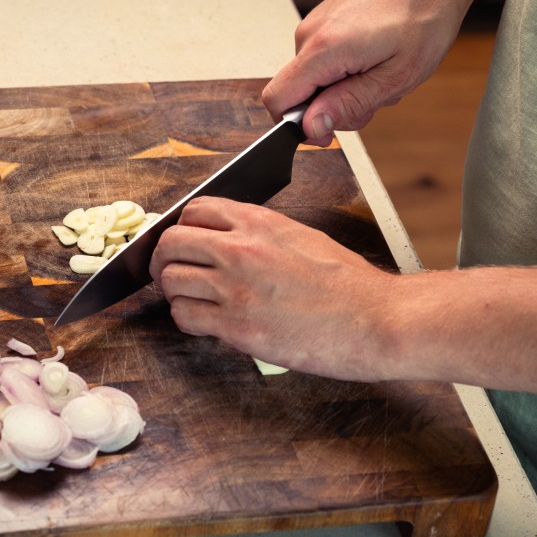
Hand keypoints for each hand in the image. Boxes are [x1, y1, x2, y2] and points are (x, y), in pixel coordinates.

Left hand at [148, 196, 392, 379]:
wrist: (373, 319)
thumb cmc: (348, 283)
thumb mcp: (301, 237)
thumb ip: (260, 234)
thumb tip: (230, 241)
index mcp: (259, 222)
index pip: (195, 210)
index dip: (182, 227)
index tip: (182, 242)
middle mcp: (241, 249)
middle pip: (172, 242)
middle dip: (163, 258)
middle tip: (168, 271)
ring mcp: (236, 288)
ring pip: (172, 280)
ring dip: (174, 291)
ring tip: (188, 299)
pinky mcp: (237, 326)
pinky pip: (185, 317)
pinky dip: (186, 319)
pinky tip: (202, 322)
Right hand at [264, 0, 487, 143]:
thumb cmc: (424, 16)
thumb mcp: (396, 77)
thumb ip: (349, 104)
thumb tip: (313, 126)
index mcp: (323, 48)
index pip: (277, 101)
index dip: (299, 126)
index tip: (331, 130)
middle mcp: (310, 33)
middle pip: (300, 93)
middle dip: (334, 106)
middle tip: (377, 93)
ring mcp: (316, 22)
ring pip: (316, 77)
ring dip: (346, 86)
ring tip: (383, 69)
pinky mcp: (326, 19)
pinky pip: (325, 58)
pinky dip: (349, 67)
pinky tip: (379, 55)